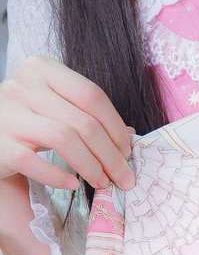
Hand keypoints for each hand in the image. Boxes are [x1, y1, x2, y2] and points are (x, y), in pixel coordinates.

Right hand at [0, 56, 134, 191]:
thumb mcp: (55, 108)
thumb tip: (130, 134)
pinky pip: (34, 162)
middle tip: (123, 177)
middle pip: (83, 121)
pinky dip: (58, 176)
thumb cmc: (25, 120)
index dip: (116, 127)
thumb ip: (87, 115)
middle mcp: (24, 85)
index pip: (92, 95)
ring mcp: (9, 113)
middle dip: (111, 155)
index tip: (128, 152)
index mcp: (42, 69)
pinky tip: (73, 184)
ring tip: (102, 182)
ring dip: (91, 166)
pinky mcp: (0, 143)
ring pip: (64, 138)